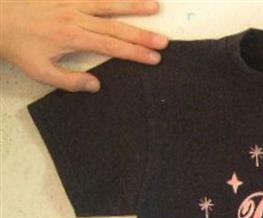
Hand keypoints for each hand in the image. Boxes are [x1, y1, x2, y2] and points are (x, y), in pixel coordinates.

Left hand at [0, 0, 168, 91]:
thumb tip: (97, 85)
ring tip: (155, 6)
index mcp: (72, 37)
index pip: (111, 46)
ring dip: (133, 5)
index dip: (135, 53)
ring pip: (108, 3)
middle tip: (164, 41)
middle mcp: (76, 17)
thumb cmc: (17, 46)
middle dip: (142, 35)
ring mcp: (70, 1)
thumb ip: (70, 80)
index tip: (154, 58)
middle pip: (116, 26)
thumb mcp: (40, 72)